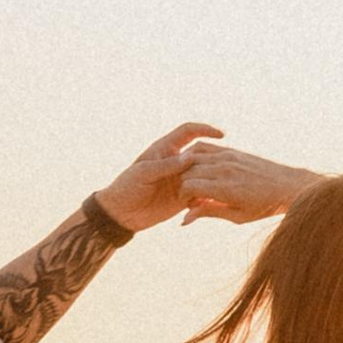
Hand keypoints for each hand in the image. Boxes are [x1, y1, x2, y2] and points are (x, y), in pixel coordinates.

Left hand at [94, 121, 226, 233]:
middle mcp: (175, 162)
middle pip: (201, 154)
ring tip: (216, 187)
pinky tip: (209, 202)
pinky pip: (199, 194)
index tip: (221, 135)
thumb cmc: (127, 187)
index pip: (188, 132)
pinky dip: (206, 197)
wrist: (121, 213)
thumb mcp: (145, 173)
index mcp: (165, 149)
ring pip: (203, 175)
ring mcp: (180, 180)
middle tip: (221, 168)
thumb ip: (167, 165)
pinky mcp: (182, 197)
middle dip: (212, 159)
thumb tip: (191, 157)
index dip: (205, 130)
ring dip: (211, 179)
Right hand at [175, 146, 318, 226]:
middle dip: (183, 185)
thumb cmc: (263, 206)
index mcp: (226, 189)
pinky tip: (197, 167)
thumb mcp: (237, 216)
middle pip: (188, 172)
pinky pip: (203, 147)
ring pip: (192, 158)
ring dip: (187, 171)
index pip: (189, 187)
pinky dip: (193, 155)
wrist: (288, 186)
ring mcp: (228, 157)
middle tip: (192, 197)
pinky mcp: (232, 150)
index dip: (184, 197)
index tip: (190, 205)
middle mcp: (225, 169)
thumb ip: (209, 213)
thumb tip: (184, 220)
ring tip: (194, 183)